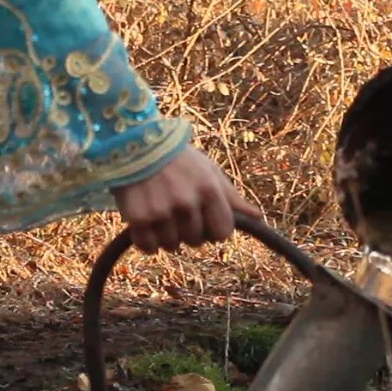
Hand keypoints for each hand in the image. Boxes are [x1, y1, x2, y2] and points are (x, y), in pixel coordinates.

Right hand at [111, 145, 262, 253]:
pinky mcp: (138, 218)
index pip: (222, 233)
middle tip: (176, 209)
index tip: (204, 220)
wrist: (133, 143)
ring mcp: (161, 212)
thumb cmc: (178, 159)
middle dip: (189, 231)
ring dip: (167, 236)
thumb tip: (258, 218)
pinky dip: (146, 241)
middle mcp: (186, 203)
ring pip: (171, 245)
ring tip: (159, 211)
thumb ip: (232, 198)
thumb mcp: (208, 172)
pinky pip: (148, 247)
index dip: (213, 229)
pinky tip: (145, 222)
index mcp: (208, 190)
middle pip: (196, 241)